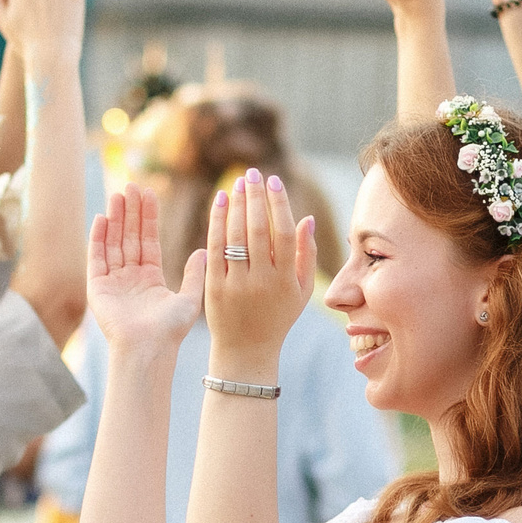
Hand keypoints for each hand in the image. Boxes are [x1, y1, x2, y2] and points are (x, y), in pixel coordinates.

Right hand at [88, 185, 203, 355]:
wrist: (147, 350)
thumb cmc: (169, 331)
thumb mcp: (189, 300)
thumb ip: (194, 274)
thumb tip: (204, 251)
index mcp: (150, 279)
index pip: (148, 240)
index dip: (148, 217)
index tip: (149, 193)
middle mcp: (130, 278)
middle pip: (129, 237)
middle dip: (130, 212)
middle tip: (131, 185)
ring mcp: (113, 282)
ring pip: (113, 243)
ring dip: (115, 219)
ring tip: (117, 194)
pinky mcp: (97, 288)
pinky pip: (96, 258)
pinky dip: (98, 238)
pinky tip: (102, 218)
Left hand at [205, 169, 315, 374]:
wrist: (246, 350)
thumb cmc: (279, 316)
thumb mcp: (301, 291)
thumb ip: (307, 254)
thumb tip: (307, 218)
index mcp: (286, 281)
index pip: (284, 234)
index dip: (279, 205)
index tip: (274, 181)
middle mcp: (261, 282)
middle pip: (257, 231)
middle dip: (254, 197)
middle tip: (253, 173)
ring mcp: (236, 285)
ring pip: (234, 237)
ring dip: (235, 205)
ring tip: (237, 182)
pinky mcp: (214, 288)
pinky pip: (214, 249)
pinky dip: (216, 222)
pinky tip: (219, 201)